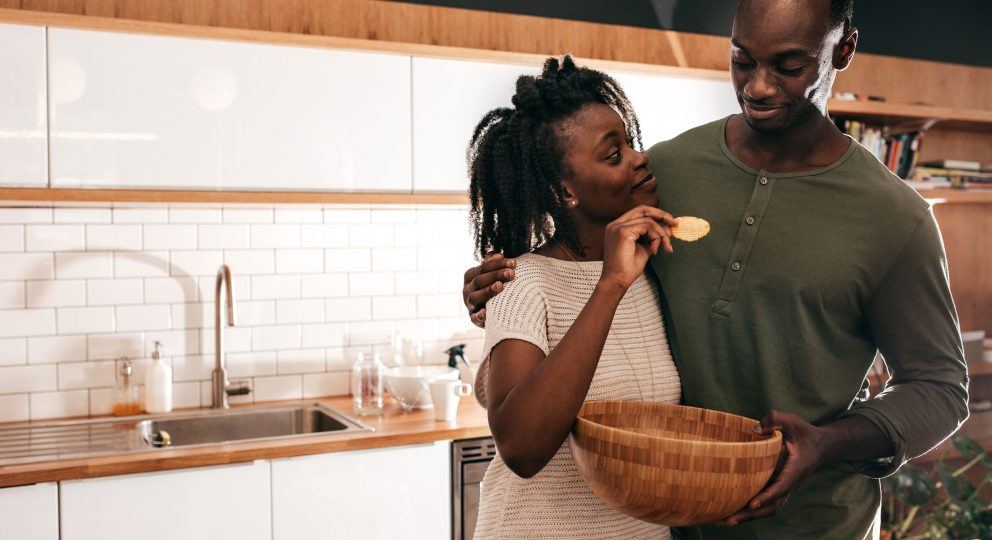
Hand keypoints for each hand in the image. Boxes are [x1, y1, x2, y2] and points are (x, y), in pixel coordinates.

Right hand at [462, 252, 515, 327]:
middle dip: (495, 275)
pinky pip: (474, 318)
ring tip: (500, 286)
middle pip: (479, 280)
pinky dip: (479, 315)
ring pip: (474, 297)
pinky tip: (486, 312)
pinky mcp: (473, 319)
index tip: (513, 263)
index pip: (483, 267)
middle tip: (511, 273)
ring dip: (487, 291)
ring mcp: (470, 304)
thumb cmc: (494, 287)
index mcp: (471, 276)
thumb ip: (494, 264)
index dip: (497, 264)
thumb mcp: (493, 274)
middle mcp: (467, 289)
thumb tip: (498, 254)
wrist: (491, 312)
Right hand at [600, 206, 675, 290]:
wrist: (617, 281)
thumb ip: (651, 236)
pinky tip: (654, 250)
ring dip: (661, 234)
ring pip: (649, 220)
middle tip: (675, 224)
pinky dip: (656, 238)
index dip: (656, 214)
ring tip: (665, 247)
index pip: (639, 212)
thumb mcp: (643, 248)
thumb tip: (667, 228)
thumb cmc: (628, 268)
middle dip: (662, 215)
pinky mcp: (623, 232)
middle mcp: (616, 224)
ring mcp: (618, 227)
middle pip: (643, 209)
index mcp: (618, 227)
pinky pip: (648, 227)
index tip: (670, 223)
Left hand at [719, 411, 826, 526]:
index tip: (752, 503)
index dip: (767, 496)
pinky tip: (732, 513)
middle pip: (772, 506)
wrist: (820, 446)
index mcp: (795, 470)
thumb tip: (754, 429)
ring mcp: (784, 488)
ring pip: (768, 509)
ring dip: (748, 517)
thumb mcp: (792, 421)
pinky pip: (765, 504)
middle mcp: (790, 483)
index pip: (781, 486)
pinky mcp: (778, 488)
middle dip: (751, 514)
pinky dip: (751, 512)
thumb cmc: (804, 433)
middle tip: (728, 520)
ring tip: (724, 521)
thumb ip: (775, 420)